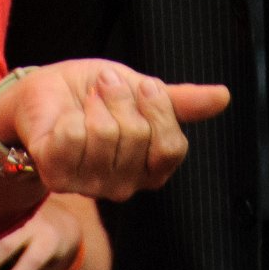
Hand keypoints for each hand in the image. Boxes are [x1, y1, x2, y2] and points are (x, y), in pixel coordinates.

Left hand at [0, 59, 229, 201]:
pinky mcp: (57, 175)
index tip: (142, 84)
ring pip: (104, 134)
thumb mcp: (139, 90)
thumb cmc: (93, 93)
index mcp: (149, 169)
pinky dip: (69, 113)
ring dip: (94, 101)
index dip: (157, 108)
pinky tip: (65, 115)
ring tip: (86, 98)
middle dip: (119, 96)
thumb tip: (224, 96)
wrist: (45, 92)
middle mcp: (123, 185)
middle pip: (136, 136)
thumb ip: (179, 101)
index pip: (171, 147)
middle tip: (103, 86)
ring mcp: (89, 184)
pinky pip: (73, 137)